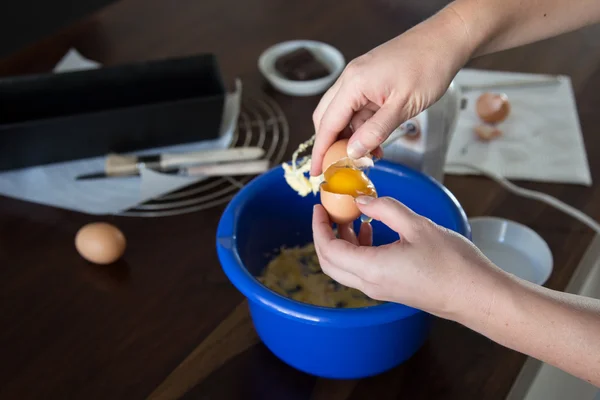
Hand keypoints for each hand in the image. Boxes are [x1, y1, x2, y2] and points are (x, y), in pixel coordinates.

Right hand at [309, 6, 472, 175]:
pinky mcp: (371, 81)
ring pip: (344, 115)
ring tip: (367, 157)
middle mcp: (351, 79)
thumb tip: (353, 152)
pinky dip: (363, 127)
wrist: (445, 41)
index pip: (328, 123)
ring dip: (351, 137)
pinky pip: (359, 109)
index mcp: (353, 83)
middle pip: (327, 118)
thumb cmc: (428, 66)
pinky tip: (376, 142)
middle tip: (337, 167)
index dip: (320, 150)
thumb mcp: (402, 106)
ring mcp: (360, 79)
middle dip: (330, 144)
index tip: (315, 171)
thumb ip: (375, 131)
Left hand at [312, 196, 498, 318]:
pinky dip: (358, 250)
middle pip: (330, 262)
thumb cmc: (452, 263)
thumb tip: (360, 200)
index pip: (329, 250)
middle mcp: (370, 284)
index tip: (319, 207)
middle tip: (329, 211)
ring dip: (342, 242)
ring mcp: (379, 290)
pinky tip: (372, 230)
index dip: (319, 227)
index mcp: (372, 268)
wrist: (476, 295)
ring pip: (345, 267)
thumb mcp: (417, 225)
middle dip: (324, 236)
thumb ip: (385, 209)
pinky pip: (362, 271)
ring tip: (354, 216)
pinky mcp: (390, 290)